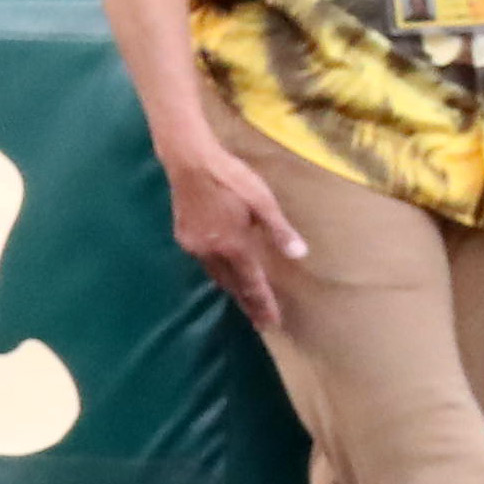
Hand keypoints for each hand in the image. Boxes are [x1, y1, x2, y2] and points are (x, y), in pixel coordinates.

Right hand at [162, 134, 307, 330]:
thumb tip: (299, 254)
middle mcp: (212, 252)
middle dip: (248, 303)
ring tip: (243, 301)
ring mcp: (194, 246)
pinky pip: (204, 262)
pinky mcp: (183, 237)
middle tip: (260, 321)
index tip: (271, 323)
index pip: (252, 283)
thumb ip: (279, 230)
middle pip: (233, 285)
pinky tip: (222, 269)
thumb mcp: (262, 200)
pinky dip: (217, 270)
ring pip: (216, 275)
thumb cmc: (231, 177)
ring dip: (231, 289)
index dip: (263, 304)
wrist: (189, 161)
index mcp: (234, 245)